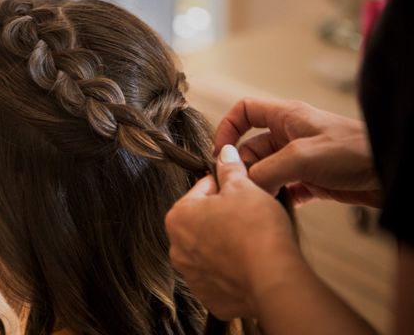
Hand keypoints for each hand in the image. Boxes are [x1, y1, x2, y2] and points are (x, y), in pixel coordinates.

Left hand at [165, 145, 302, 319]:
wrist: (273, 280)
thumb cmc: (256, 231)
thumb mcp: (243, 188)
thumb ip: (229, 169)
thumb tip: (225, 153)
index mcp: (178, 217)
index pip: (201, 190)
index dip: (224, 186)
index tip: (239, 189)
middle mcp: (177, 248)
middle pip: (202, 221)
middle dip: (222, 215)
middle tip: (249, 214)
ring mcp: (192, 275)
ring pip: (210, 249)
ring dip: (226, 243)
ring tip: (252, 240)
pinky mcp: (210, 297)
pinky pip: (220, 276)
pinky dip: (232, 270)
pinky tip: (250, 263)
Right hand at [214, 98, 380, 206]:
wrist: (390, 172)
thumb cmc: (354, 151)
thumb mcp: (302, 157)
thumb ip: (267, 170)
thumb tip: (243, 186)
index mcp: (286, 117)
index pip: (245, 111)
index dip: (228, 127)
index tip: (220, 152)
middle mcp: (290, 135)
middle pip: (251, 148)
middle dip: (243, 167)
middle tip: (238, 189)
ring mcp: (300, 158)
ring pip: (266, 171)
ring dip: (260, 186)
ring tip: (257, 202)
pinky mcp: (312, 179)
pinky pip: (285, 188)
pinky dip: (279, 198)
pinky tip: (278, 210)